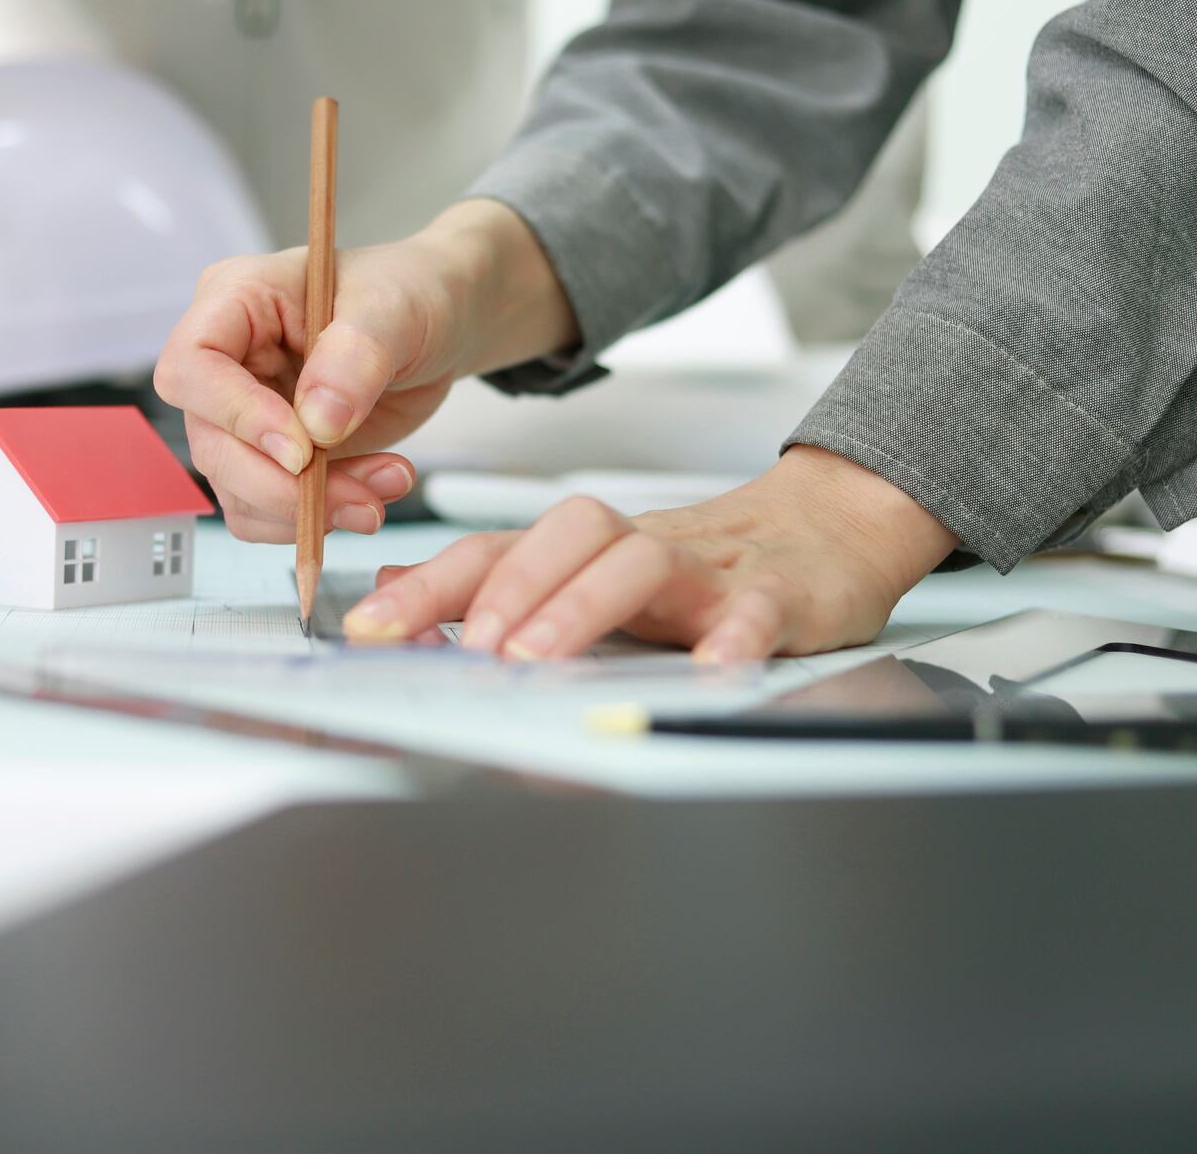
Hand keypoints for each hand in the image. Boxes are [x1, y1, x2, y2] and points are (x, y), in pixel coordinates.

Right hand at [153, 199, 577, 541]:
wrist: (440, 323)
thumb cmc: (410, 291)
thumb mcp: (395, 308)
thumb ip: (356, 356)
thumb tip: (317, 425)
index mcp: (235, 299)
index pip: (192, 365)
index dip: (235, 414)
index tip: (303, 448)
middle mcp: (226, 362)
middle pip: (211, 443)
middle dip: (283, 485)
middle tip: (359, 497)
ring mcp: (244, 415)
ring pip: (238, 490)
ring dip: (311, 510)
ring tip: (389, 482)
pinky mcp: (273, 457)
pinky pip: (269, 511)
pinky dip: (321, 518)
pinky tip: (376, 489)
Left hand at [341, 446, 957, 661]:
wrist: (828, 530)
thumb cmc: (701, 564)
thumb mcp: (590, 571)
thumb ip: (497, 579)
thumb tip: (398, 585)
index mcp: (586, 550)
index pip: (495, 552)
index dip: (428, 587)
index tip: (368, 629)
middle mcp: (639, 546)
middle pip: (565, 536)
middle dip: (505, 588)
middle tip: (467, 645)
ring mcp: (710, 568)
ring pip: (642, 563)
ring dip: (584, 607)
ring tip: (541, 656)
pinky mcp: (782, 594)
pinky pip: (757, 607)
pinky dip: (734, 635)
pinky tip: (711, 667)